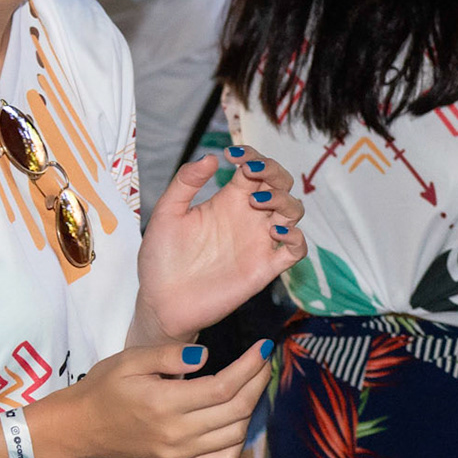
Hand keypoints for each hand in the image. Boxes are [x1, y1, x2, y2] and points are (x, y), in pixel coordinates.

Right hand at [46, 337, 273, 457]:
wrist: (80, 429)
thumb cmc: (104, 388)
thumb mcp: (130, 360)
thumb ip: (169, 355)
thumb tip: (206, 355)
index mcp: (164, 404)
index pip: (223, 388)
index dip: (250, 367)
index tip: (264, 349)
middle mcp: (176, 435)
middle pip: (236, 411)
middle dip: (258, 383)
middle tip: (265, 363)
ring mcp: (179, 456)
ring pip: (235, 436)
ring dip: (253, 409)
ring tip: (254, 385)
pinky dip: (239, 439)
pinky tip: (240, 418)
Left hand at [136, 145, 306, 341]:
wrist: (161, 303)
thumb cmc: (161, 259)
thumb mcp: (166, 214)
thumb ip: (185, 183)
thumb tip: (211, 158)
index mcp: (228, 200)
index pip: (254, 168)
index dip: (251, 154)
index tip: (232, 154)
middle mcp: (249, 218)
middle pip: (281, 184)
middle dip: (274, 171)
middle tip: (251, 173)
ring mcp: (259, 242)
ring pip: (293, 211)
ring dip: (283, 199)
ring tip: (257, 202)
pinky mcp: (265, 268)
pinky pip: (296, 249)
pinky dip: (295, 237)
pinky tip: (274, 232)